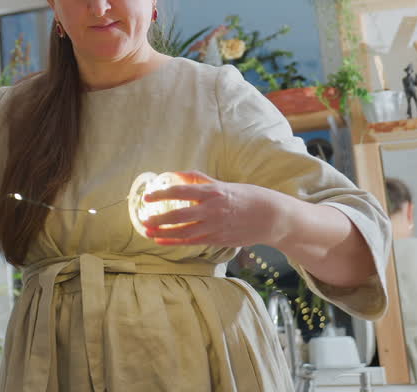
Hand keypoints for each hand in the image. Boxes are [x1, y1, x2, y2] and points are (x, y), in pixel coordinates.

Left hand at [142, 171, 287, 247]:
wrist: (273, 218)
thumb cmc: (248, 197)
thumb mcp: (225, 184)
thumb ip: (200, 180)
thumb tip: (178, 174)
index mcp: (214, 192)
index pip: (182, 191)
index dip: (162, 194)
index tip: (148, 196)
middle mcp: (213, 210)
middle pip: (180, 215)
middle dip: (158, 217)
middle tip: (143, 217)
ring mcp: (216, 227)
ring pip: (184, 232)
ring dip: (163, 232)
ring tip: (147, 231)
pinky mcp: (219, 240)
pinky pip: (193, 242)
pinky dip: (175, 241)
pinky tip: (162, 240)